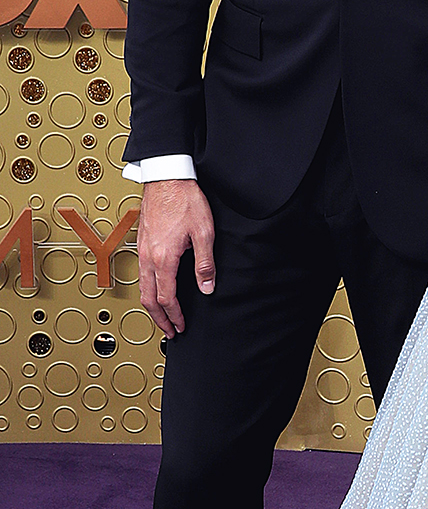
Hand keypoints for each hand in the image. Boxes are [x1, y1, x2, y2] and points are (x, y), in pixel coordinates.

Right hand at [138, 180, 215, 337]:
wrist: (167, 177)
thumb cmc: (185, 200)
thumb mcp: (203, 232)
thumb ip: (204, 264)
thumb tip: (206, 288)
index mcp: (163, 258)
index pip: (167, 297)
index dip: (175, 315)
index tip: (181, 326)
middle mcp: (148, 257)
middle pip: (148, 298)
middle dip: (159, 318)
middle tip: (169, 331)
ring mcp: (142, 249)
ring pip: (141, 287)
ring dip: (151, 305)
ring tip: (161, 316)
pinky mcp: (141, 242)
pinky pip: (140, 274)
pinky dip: (147, 289)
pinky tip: (155, 289)